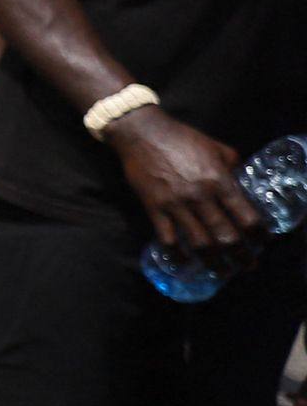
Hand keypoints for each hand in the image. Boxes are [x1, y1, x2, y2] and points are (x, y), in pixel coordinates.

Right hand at [113, 105, 259, 252]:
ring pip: (199, 243)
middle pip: (226, 236)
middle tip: (247, 266)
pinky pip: (168, 239)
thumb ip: (232, 167)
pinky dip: (178, 255)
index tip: (262, 241)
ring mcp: (176, 205)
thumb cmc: (183, 138)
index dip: (258, 234)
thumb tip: (240, 183)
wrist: (143, 134)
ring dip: (213, 262)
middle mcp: (201, 197)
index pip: (246, 217)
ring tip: (222, 272)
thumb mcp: (218, 148)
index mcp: (220, 181)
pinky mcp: (155, 208)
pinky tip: (185, 262)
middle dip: (240, 256)